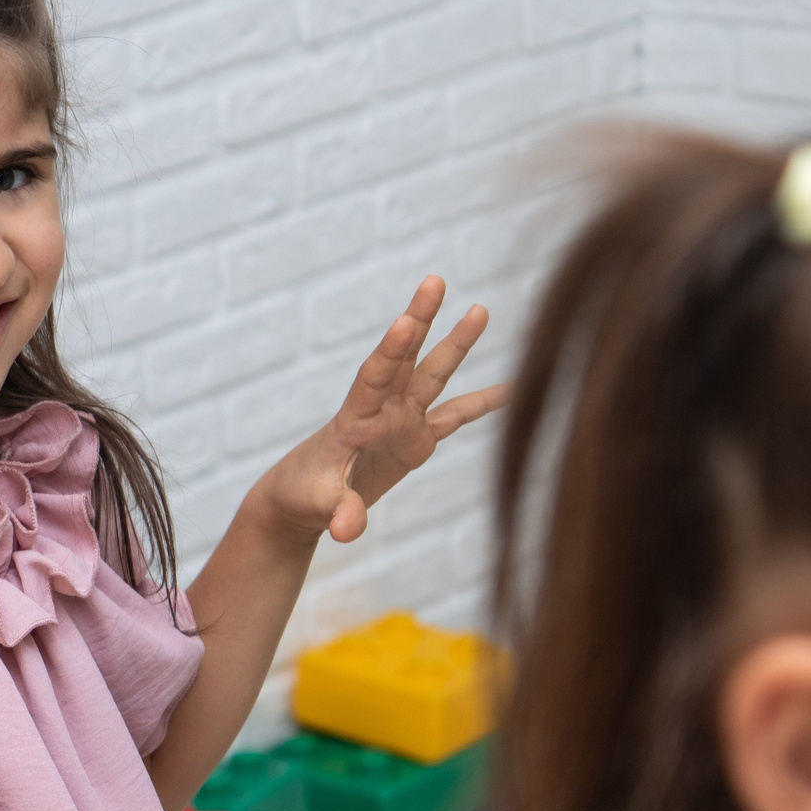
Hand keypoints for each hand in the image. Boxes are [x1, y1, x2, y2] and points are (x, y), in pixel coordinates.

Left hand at [261, 276, 508, 544]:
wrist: (298, 501)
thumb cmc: (301, 499)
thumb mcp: (318, 508)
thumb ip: (339, 513)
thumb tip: (349, 530)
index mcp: (355, 420)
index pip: (373, 378)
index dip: (390, 350)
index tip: (405, 319)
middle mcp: (380, 411)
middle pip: (403, 358)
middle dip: (419, 319)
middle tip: (433, 280)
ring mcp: (400, 421)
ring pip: (432, 375)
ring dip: (454, 344)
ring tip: (480, 309)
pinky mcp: (414, 440)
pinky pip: (454, 417)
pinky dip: (481, 404)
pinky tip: (512, 390)